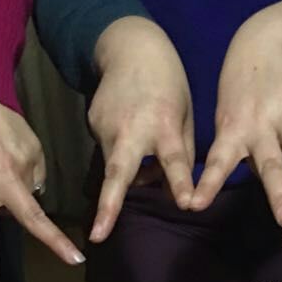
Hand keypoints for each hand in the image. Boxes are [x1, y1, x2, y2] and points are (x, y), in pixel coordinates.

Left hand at [0, 87, 82, 281]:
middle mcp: (5, 177)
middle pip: (34, 217)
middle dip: (56, 242)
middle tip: (75, 261)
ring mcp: (26, 162)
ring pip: (29, 194)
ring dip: (17, 194)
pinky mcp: (37, 150)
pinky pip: (35, 175)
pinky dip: (24, 176)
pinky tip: (10, 159)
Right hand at [87, 18, 194, 242]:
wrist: (130, 47)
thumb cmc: (168, 83)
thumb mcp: (185, 114)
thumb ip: (180, 152)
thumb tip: (172, 190)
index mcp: (165, 124)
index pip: (175, 160)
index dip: (182, 183)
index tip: (188, 204)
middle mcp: (133, 129)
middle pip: (119, 172)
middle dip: (108, 206)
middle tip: (99, 234)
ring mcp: (107, 127)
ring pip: (116, 167)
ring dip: (130, 175)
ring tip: (145, 168)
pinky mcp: (93, 125)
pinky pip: (110, 152)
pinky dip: (122, 155)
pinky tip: (129, 136)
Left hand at [191, 11, 281, 226]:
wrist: (269, 43)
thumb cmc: (242, 91)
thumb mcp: (228, 116)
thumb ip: (236, 148)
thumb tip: (263, 178)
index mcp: (231, 130)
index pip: (216, 164)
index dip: (207, 186)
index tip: (195, 205)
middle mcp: (257, 126)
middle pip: (272, 168)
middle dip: (279, 197)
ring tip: (281, 135)